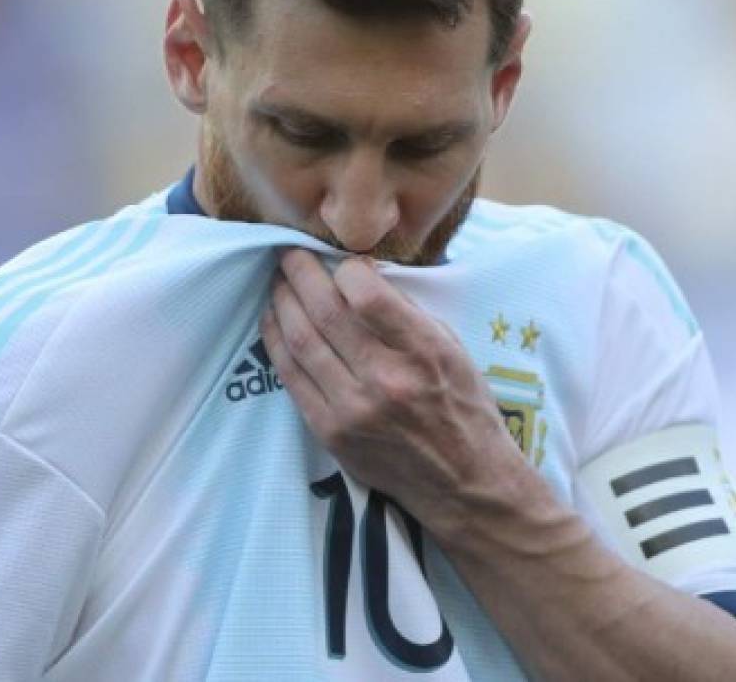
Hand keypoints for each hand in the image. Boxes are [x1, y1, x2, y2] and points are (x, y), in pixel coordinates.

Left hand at [260, 248, 527, 534]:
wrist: (463, 483)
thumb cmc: (462, 407)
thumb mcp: (451, 348)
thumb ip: (405, 312)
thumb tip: (357, 274)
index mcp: (424, 352)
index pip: (367, 295)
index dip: (345, 267)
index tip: (341, 261)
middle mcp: (386, 380)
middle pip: (325, 312)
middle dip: (300, 273)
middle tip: (289, 253)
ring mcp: (352, 410)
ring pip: (300, 341)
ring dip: (281, 302)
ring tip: (277, 281)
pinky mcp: (329, 432)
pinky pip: (290, 376)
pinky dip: (275, 341)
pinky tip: (273, 319)